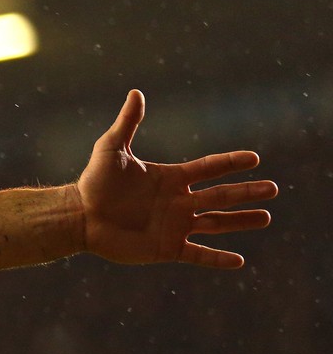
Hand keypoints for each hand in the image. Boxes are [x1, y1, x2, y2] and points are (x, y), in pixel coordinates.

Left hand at [74, 90, 275, 267]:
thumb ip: (127, 123)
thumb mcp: (111, 149)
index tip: (254, 158)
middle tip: (273, 189)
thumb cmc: (94, 182)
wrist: (79, 217)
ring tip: (266, 217)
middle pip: (220, 195)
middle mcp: (178, 202)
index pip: (209, 168)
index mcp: (171, 178)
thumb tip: (136, 92)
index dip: (230, 162)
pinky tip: (239, 261)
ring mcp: (174, 225)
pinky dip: (217, 259)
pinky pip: (198, 254)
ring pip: (216, 224)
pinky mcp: (166, 248)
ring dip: (241, 221)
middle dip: (246, 192)